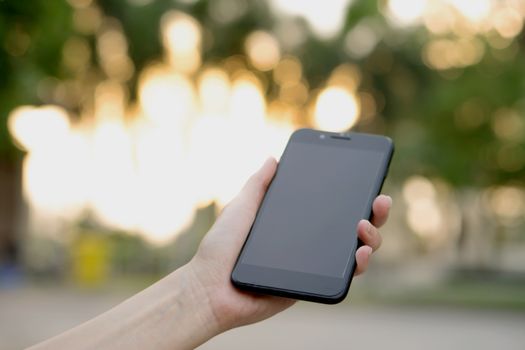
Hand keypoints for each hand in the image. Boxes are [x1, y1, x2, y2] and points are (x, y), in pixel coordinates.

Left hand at [188, 157, 391, 331]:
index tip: (366, 178)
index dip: (351, 193)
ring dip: (371, 237)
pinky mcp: (312, 284)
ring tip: (364, 226)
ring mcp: (312, 263)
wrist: (210, 287)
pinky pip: (342, 275)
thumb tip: (273, 158)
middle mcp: (307, 241)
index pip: (329, 205)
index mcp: (293, 222)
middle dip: (373, 212)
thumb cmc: (220, 248)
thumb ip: (258, 184)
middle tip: (379, 200)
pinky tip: (359, 253)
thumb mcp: (241, 207)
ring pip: (354, 250)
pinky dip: (358, 264)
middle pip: (350, 225)